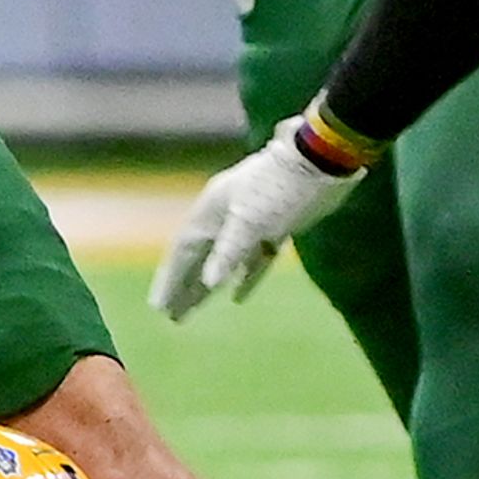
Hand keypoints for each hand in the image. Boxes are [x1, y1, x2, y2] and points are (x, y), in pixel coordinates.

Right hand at [148, 117, 364, 319]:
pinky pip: (251, 259)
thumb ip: (229, 250)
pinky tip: (237, 297)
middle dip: (184, 287)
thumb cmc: (280, 188)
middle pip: (198, 258)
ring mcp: (249, 221)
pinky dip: (244, 277)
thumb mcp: (251, 220)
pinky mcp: (274, 227)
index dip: (170, 280)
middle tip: (171, 317)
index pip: (183, 251)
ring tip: (192, 310)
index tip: (159, 307)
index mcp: (211, 210)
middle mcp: (224, 216)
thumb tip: (210, 282)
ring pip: (222, 260)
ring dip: (207, 286)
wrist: (319, 161)